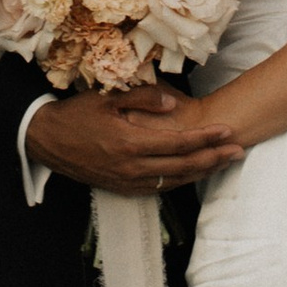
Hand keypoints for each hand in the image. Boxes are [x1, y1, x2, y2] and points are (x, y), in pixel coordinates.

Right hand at [25, 84, 244, 195]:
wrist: (48, 141)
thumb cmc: (78, 114)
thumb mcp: (108, 98)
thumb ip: (143, 99)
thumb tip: (174, 104)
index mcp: (130, 142)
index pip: (178, 143)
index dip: (206, 138)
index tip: (227, 130)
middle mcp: (132, 167)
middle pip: (182, 166)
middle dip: (213, 158)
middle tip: (238, 150)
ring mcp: (127, 182)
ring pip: (173, 180)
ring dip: (201, 172)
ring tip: (222, 162)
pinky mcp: (122, 189)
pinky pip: (158, 188)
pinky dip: (179, 181)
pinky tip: (192, 174)